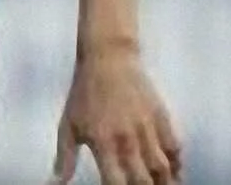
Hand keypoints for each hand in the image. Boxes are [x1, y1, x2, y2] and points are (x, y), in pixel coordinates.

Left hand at [50, 47, 181, 184]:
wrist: (108, 58)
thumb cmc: (83, 93)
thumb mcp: (68, 124)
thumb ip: (65, 157)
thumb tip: (53, 183)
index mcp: (103, 143)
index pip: (116, 183)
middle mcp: (127, 140)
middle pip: (144, 181)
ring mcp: (147, 129)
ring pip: (163, 169)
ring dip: (165, 184)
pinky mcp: (161, 117)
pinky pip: (174, 148)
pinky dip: (177, 165)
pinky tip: (174, 173)